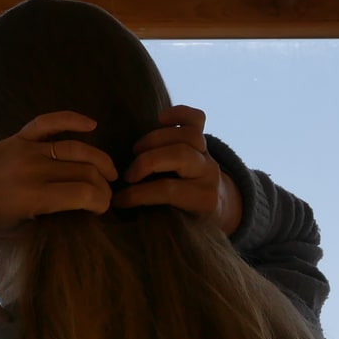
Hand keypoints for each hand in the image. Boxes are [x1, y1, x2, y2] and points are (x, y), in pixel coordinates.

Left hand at [0, 112, 117, 235]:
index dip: (102, 203)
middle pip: (85, 171)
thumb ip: (50, 215)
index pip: (86, 194)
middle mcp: (34, 169)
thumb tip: (80, 208)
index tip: (102, 210)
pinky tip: (91, 124)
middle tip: (107, 196)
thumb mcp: (19, 227)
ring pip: (76, 148)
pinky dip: (72, 119)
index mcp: (34, 197)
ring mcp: (26, 149)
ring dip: (99, 159)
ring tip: (110, 172)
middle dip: (103, 185)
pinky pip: (49, 122)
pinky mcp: (18, 137)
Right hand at [114, 106, 242, 235]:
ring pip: (188, 135)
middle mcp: (209, 174)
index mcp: (203, 200)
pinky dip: (179, 113)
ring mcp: (208, 154)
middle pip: (180, 156)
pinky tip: (160, 119)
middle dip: (147, 162)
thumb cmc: (190, 219)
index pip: (169, 191)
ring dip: (156, 139)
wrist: (219, 207)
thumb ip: (157, 214)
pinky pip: (197, 118)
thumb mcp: (179, 225)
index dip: (138, 194)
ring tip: (137, 150)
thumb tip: (119, 204)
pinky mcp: (204, 140)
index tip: (118, 199)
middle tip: (128, 174)